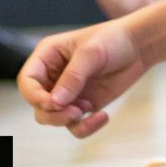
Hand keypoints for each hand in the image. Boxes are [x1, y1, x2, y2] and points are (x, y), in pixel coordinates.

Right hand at [17, 17, 150, 138]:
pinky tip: (102, 116)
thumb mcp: (90, 53)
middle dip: (53, 113)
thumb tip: (55, 103)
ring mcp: (68, 93)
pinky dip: (85, 127)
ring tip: (88, 108)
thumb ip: (72, 78)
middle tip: (76, 110)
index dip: (34, 96)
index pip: (27, 81)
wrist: (138, 47)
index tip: (54, 103)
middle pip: (37, 105)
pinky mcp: (83, 105)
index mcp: (47, 57)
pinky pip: (75, 126)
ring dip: (67, 120)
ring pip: (53, 118)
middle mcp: (53, 76)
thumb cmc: (112, 40)